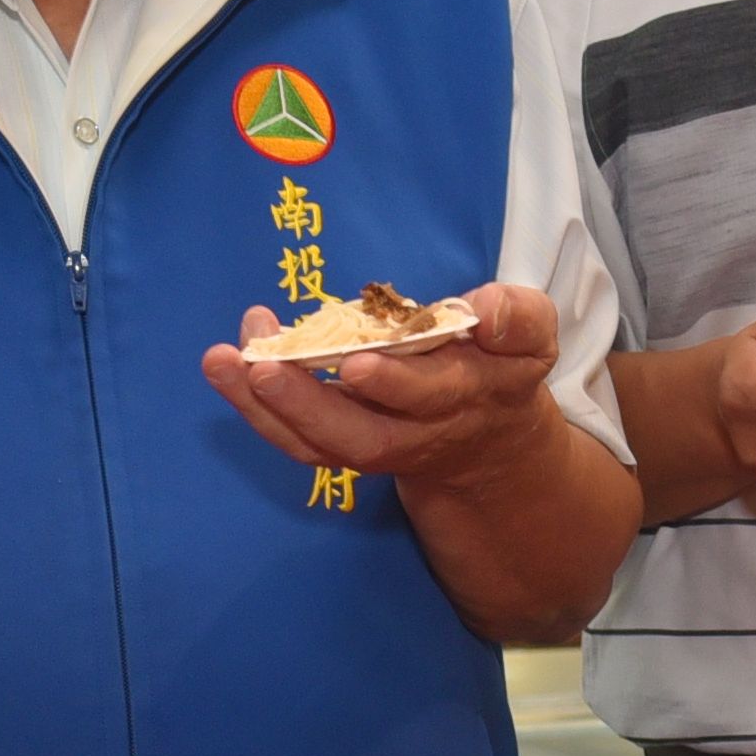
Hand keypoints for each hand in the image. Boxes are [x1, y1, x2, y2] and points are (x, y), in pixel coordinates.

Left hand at [201, 281, 572, 490]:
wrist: (490, 440)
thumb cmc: (503, 366)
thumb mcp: (532, 337)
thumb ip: (517, 319)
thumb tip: (485, 309)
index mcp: (465, 397)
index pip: (432, 395)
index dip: (396, 384)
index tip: (358, 362)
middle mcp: (416, 432)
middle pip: (361, 436)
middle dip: (308, 404)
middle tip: (262, 366)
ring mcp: (377, 446)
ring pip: (320, 444)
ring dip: (266, 408)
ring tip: (223, 361)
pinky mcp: (346, 446)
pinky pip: (299, 442)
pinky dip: (259, 412)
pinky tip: (227, 369)